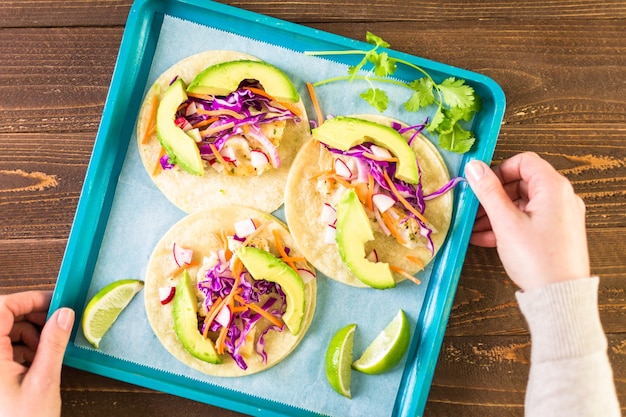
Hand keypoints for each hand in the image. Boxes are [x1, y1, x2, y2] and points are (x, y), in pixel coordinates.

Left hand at [0, 291, 73, 416]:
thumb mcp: (43, 381)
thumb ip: (53, 344)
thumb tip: (64, 314)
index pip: (2, 308)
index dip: (29, 299)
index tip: (56, 301)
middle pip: (3, 319)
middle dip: (32, 318)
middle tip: (59, 324)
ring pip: (4, 334)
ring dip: (29, 335)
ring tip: (49, 350)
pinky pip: (3, 351)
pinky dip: (23, 350)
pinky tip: (39, 362)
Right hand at [464, 152, 589, 290]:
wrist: (559, 296)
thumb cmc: (537, 258)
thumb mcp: (505, 221)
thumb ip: (488, 191)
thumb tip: (474, 167)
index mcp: (553, 187)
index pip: (524, 161)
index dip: (499, 170)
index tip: (481, 184)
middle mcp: (561, 198)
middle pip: (522, 183)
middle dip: (494, 195)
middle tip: (473, 208)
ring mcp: (560, 217)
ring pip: (522, 204)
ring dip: (496, 212)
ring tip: (474, 227)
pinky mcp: (556, 234)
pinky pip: (528, 220)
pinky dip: (507, 225)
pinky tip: (485, 238)